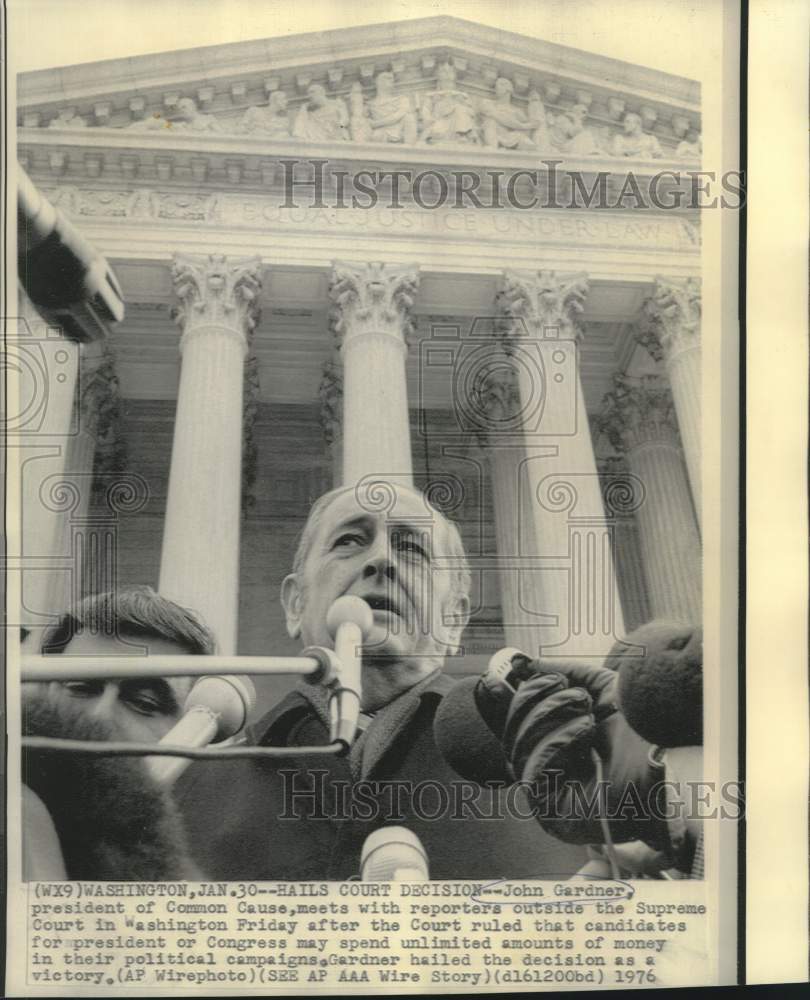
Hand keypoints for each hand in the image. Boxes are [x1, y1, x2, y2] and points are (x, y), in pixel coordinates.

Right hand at [502, 659, 671, 850]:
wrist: (672, 770)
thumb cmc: (640, 735)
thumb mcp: (602, 689)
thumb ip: (568, 673)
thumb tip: (529, 663)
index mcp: (551, 742)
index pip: (515, 720)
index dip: (520, 696)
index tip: (531, 676)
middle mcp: (544, 770)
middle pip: (512, 732)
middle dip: (537, 702)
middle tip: (575, 694)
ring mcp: (546, 795)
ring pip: (518, 748)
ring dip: (550, 719)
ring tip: (587, 716)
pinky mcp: (551, 814)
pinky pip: (532, 774)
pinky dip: (555, 744)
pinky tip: (583, 734)